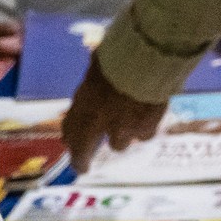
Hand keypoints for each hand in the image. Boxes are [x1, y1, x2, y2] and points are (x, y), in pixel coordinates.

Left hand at [61, 57, 165, 171]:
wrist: (152, 61)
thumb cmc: (123, 54)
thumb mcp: (100, 64)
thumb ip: (94, 81)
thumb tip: (94, 77)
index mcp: (83, 102)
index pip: (69, 129)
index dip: (68, 138)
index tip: (67, 144)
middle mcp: (98, 122)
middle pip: (84, 148)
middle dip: (82, 158)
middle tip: (83, 166)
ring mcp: (124, 128)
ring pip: (118, 144)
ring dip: (120, 136)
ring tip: (128, 126)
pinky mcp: (147, 129)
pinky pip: (143, 136)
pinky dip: (144, 129)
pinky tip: (148, 120)